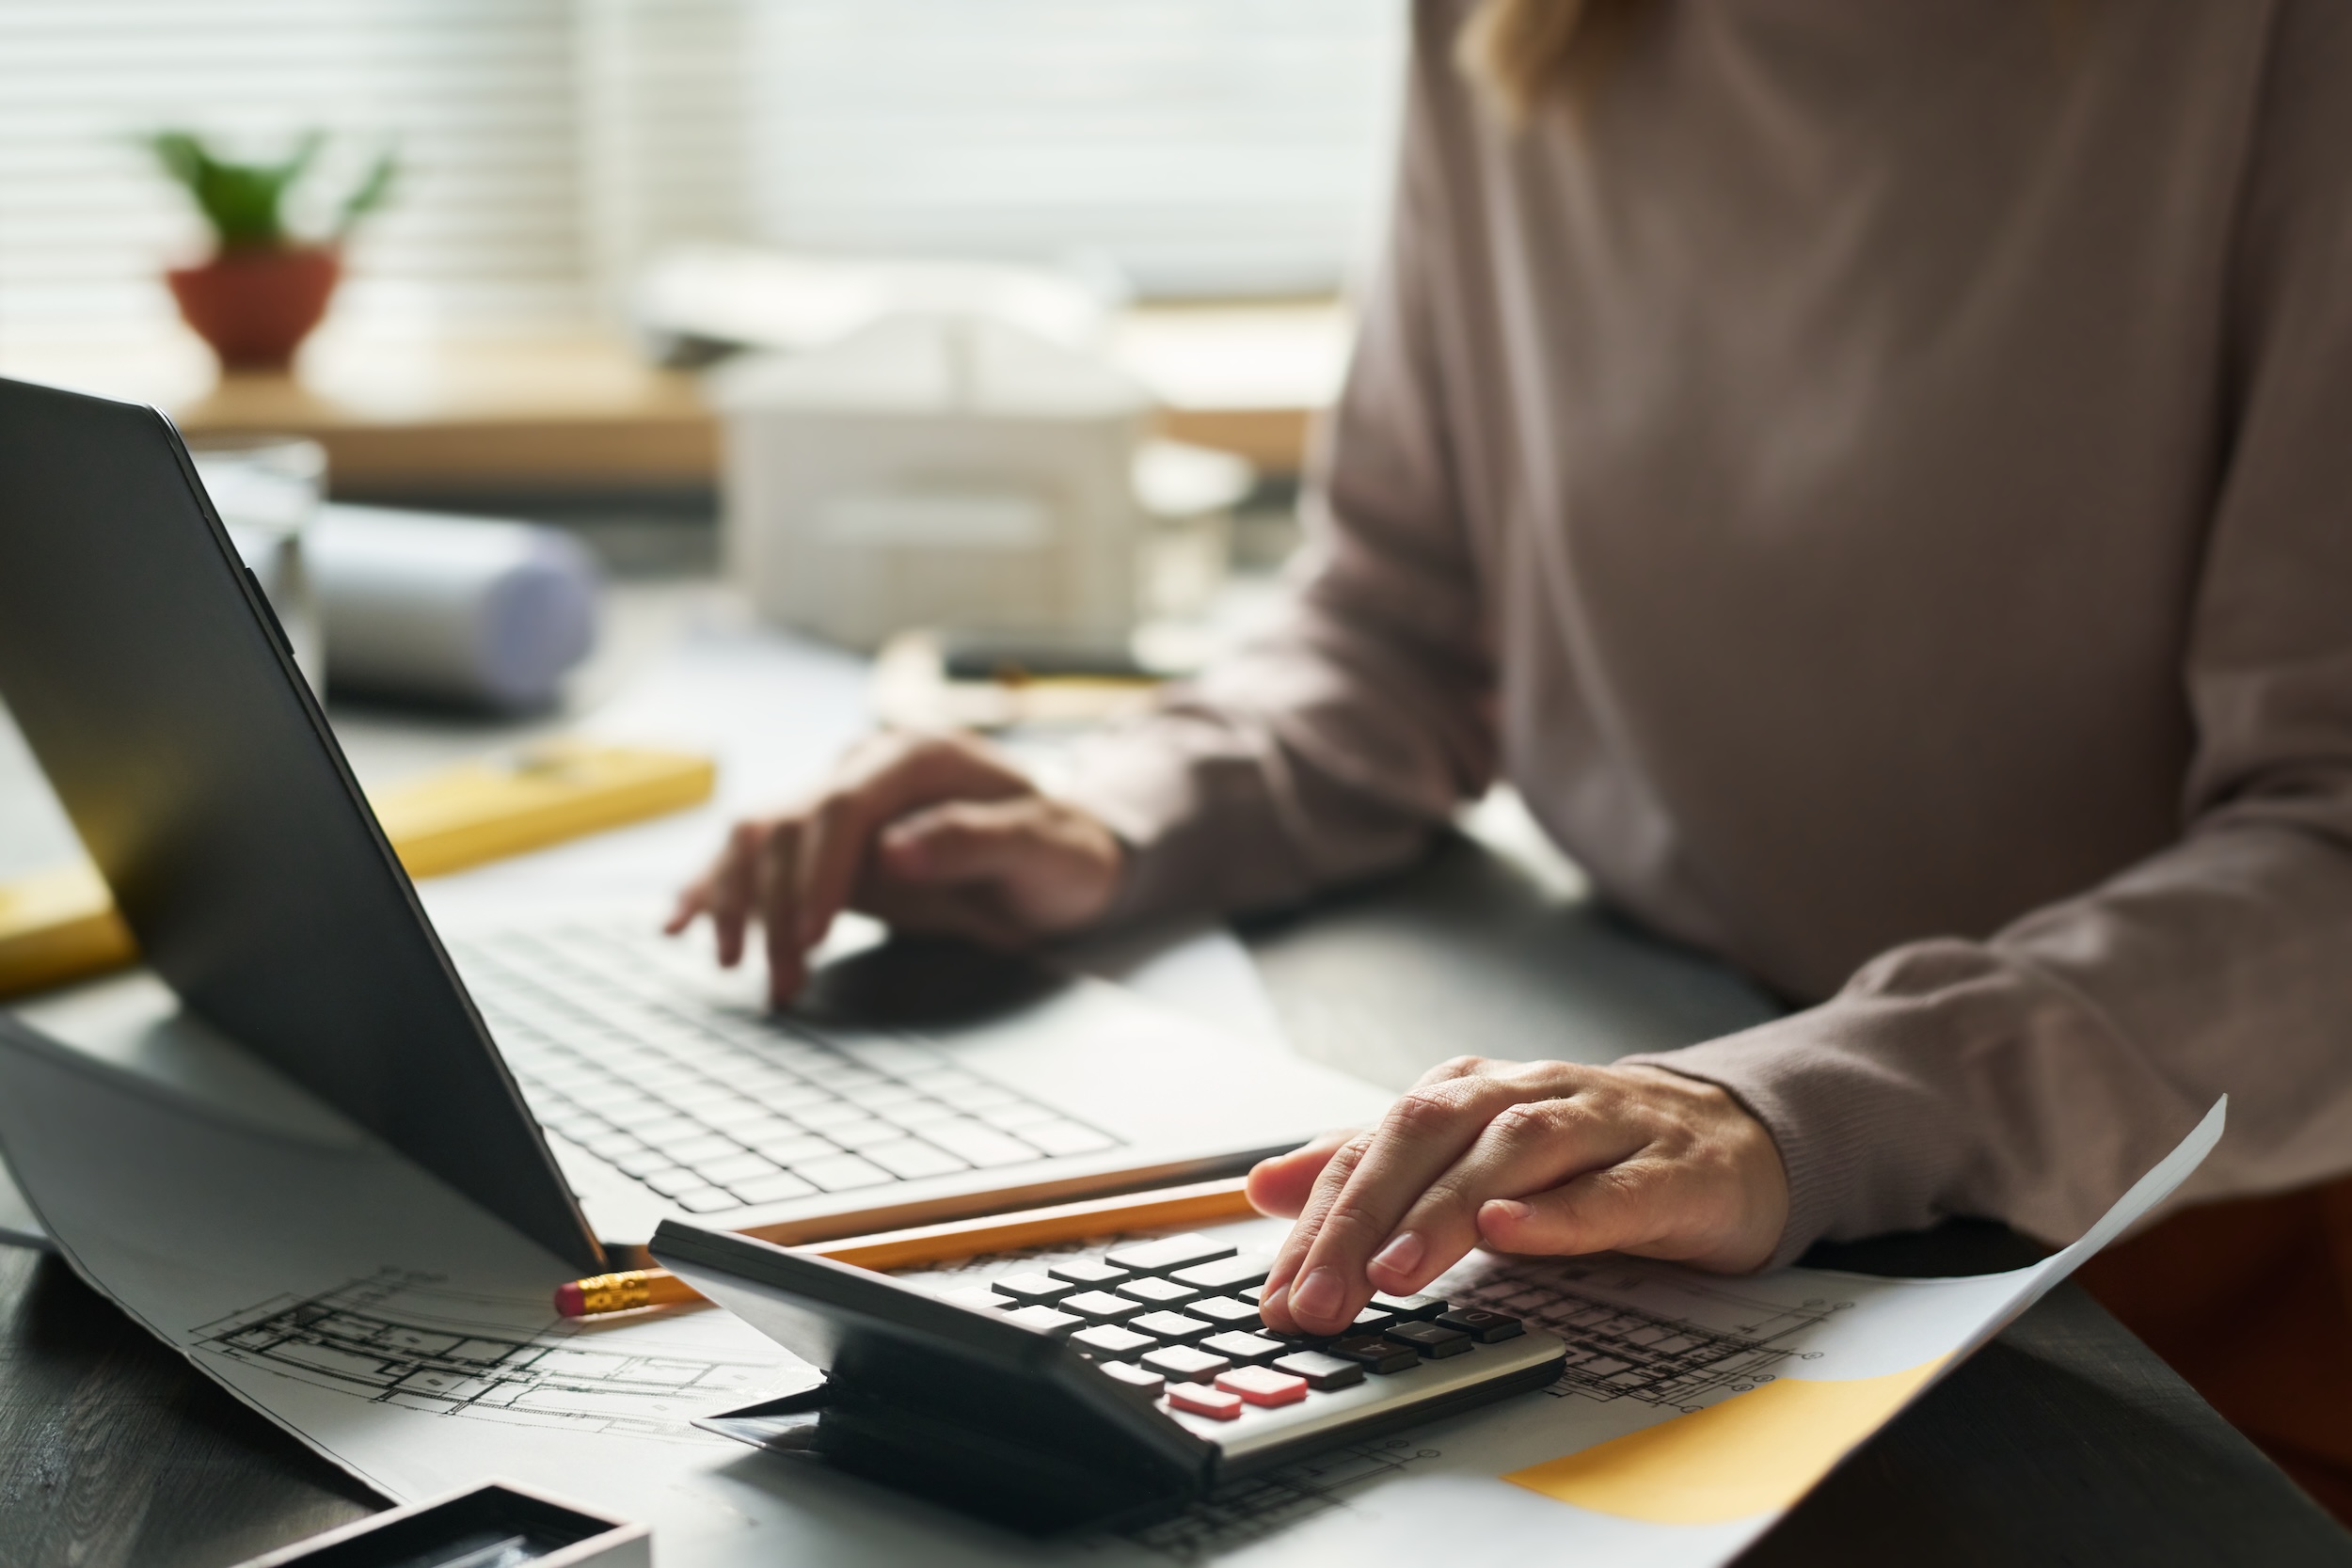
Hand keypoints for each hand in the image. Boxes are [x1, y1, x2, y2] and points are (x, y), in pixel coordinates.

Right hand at [665, 730, 1122, 1004]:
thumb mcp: (1047, 847)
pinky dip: (718, 888)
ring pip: (759, 835)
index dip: (819, 870)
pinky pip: (759, 855)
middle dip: (778, 907)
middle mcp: (868, 762)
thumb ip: (977, 840)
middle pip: (792, 824)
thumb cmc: (1065, 852)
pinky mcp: (826, 836)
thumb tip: (895, 849)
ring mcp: (842, 794)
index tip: (812, 935)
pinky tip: (680, 923)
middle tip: (782, 982)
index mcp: (920, 754)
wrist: (1067, 856)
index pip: (844, 804)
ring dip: (736, 900)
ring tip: (730, 965)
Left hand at [1248, 1057, 1788, 1337]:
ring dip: (1446, 1210)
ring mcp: (1603, 1126)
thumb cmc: (1589, 1153)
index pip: (1377, 1146)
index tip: (1279, 1290)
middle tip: (1319, 1295)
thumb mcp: (1469, 1158)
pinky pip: (1612, 1189)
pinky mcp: (1672, 1171)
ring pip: (1512, 1153)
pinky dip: (1560, 1212)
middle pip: (1430, 1136)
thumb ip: (1372, 1172)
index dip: (1320, 1217)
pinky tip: (1514, 1233)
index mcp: (1470, 1093)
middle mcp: (1527, 1095)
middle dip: (1365, 1217)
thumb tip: (1264, 1185)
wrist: (1734, 1139)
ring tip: (1395, 1270)